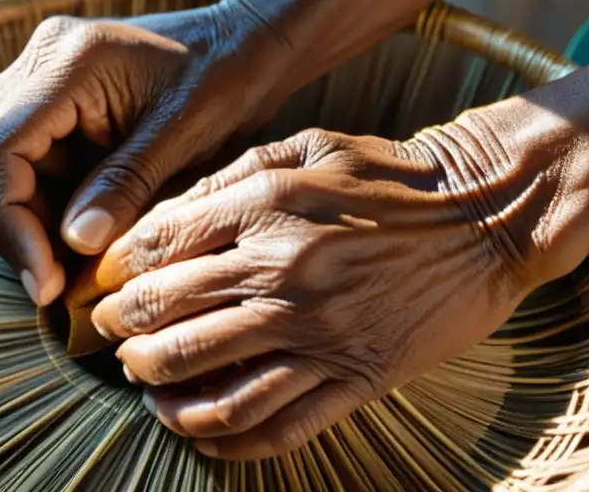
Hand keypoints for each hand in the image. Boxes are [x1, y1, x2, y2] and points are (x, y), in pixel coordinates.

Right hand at [0, 0, 289, 306]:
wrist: (248, 40)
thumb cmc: (227, 81)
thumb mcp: (184, 138)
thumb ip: (126, 185)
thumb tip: (73, 245)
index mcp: (70, 61)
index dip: (9, 225)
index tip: (46, 284)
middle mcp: (42, 56)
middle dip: (17, 223)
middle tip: (62, 277)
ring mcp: (45, 69)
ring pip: (1, 156)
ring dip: (33, 212)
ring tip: (81, 254)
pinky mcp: (57, 88)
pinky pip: (29, 149)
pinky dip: (51, 194)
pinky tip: (89, 221)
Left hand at [76, 99, 588, 459]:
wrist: (485, 214)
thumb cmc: (390, 175)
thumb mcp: (308, 146)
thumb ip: (228, 177)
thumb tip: (158, 220)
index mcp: (267, 208)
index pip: (156, 250)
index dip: (114, 272)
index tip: (104, 284)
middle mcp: (285, 276)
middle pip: (168, 322)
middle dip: (121, 333)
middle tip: (110, 336)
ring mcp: (322, 335)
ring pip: (211, 387)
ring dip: (160, 394)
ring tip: (144, 386)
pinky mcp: (358, 378)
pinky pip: (275, 427)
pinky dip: (223, 441)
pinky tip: (198, 433)